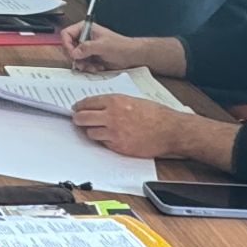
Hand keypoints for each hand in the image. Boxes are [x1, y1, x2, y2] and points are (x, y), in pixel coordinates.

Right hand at [60, 20, 140, 73]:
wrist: (131, 56)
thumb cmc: (121, 45)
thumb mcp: (103, 45)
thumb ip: (87, 48)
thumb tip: (74, 52)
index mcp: (85, 29)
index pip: (66, 34)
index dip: (67, 45)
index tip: (73, 54)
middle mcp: (84, 38)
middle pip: (69, 47)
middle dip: (76, 57)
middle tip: (82, 62)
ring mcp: (87, 48)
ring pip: (75, 58)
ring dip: (83, 64)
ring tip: (92, 66)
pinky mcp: (90, 57)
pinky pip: (82, 64)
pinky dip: (88, 68)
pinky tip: (97, 67)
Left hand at [69, 95, 187, 157]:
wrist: (170, 130)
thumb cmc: (155, 114)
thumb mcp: (132, 100)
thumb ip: (113, 102)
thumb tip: (97, 105)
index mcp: (114, 101)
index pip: (87, 103)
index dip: (79, 106)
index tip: (76, 108)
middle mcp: (112, 116)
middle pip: (82, 118)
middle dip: (78, 119)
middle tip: (78, 120)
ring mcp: (114, 133)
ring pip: (90, 133)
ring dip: (91, 131)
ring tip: (96, 129)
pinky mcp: (119, 146)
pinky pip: (103, 143)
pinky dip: (104, 140)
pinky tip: (110, 137)